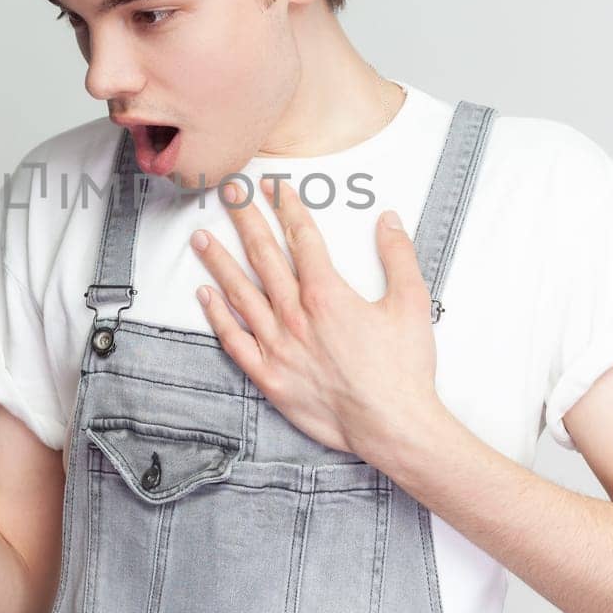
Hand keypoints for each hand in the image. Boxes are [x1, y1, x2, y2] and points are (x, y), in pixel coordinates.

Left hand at [189, 177, 444, 460]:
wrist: (393, 426)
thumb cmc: (404, 369)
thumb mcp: (411, 303)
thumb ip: (398, 256)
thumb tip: (388, 219)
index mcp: (327, 293)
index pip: (301, 237)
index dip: (286, 207)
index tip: (272, 186)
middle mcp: (295, 314)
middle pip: (263, 255)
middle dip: (244, 219)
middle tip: (227, 192)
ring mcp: (277, 345)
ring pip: (240, 293)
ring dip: (219, 261)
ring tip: (201, 237)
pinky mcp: (269, 375)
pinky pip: (235, 340)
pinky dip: (218, 316)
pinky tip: (205, 295)